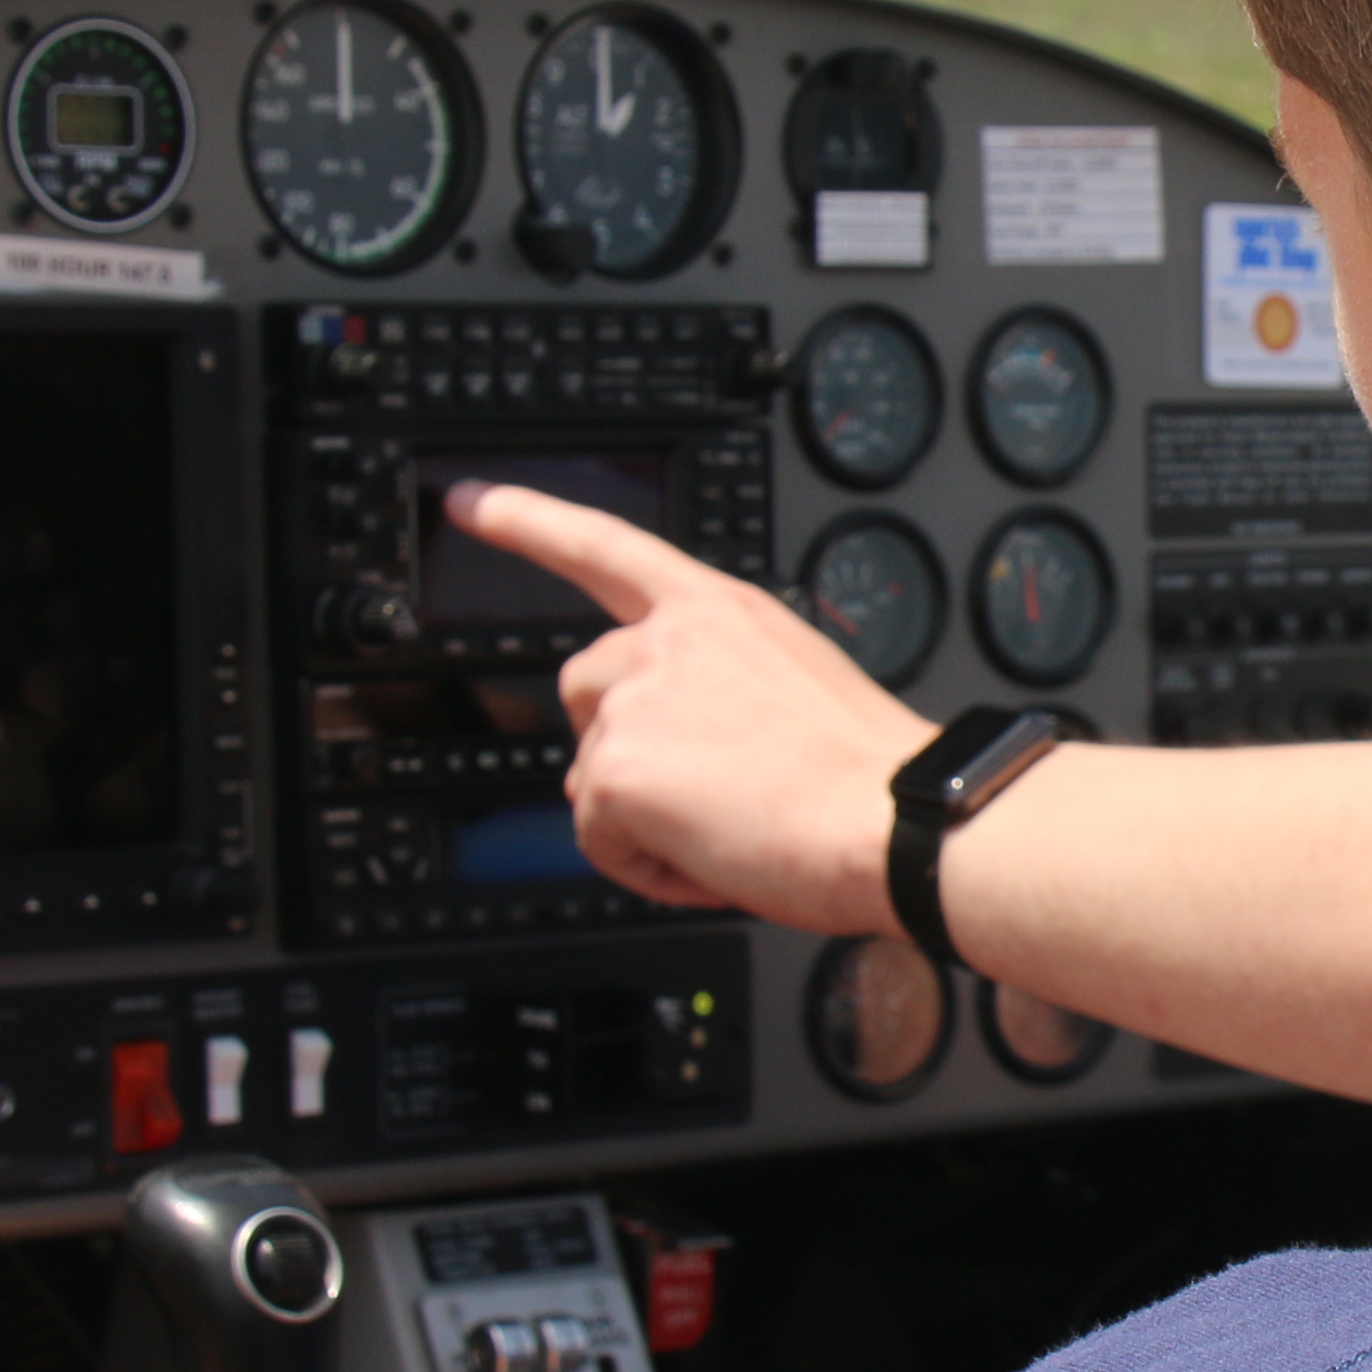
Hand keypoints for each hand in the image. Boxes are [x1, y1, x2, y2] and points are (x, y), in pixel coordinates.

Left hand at [450, 481, 921, 935]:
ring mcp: (636, 699)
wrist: (900, 822)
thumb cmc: (870, 776)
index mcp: (720, 609)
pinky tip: (718, 857)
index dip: (528, 521)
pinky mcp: (615, 768)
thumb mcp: (790, 689)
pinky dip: (650, 869)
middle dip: (624, 747)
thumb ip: (717, 686)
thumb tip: (678, 750)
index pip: (605, 546)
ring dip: (646, 817)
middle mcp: (668, 639)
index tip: (471, 503)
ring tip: (735, 830)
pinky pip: (599, 842)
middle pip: (586, 693)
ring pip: (592, 777)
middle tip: (711, 792)